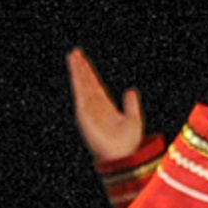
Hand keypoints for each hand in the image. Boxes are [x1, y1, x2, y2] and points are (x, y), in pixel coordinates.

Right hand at [67, 48, 145, 162]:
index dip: (90, 74)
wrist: (122, 155)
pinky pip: (81, 91)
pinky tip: (76, 69)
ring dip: (78, 70)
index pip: (96, 86)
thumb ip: (131, 104)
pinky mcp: (85, 111)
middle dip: (81, 68)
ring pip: (82, 84)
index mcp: (106, 107)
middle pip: (86, 82)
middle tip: (75, 53)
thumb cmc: (128, 143)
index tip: (85, 62)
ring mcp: (89, 108)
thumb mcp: (133, 119)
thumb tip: (130, 90)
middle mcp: (95, 106)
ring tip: (73, 55)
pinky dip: (78, 80)